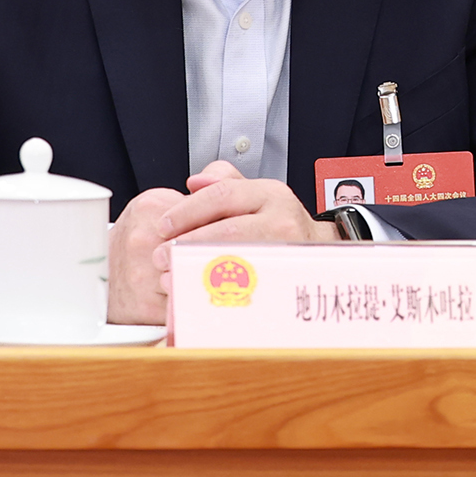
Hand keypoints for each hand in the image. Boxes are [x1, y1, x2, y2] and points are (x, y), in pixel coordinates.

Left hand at [106, 160, 336, 323]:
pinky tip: (193, 294)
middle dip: (187, 244)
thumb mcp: (256, 194)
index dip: (187, 210)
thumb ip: (223, 182)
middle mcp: (282, 219)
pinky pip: (245, 286)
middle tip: (159, 256)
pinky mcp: (285, 279)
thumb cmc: (277, 224)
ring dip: (196, 269)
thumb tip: (194, 181)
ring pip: (236, 260)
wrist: (316, 252)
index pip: (222, 194)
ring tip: (170, 276)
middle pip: (228, 229)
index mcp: (269, 193)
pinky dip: (214, 292)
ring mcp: (285, 250)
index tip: (162, 226)